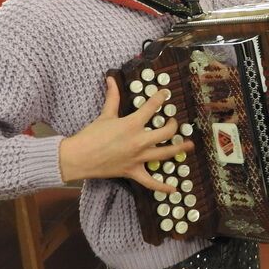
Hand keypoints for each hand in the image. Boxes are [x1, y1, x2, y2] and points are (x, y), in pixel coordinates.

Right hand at [58, 77, 191, 189]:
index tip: (166, 94)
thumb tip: (111, 78)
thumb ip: (112, 97)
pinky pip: (151, 182)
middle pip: (166, 132)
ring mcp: (139, 158)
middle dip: (173, 125)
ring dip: (179, 149)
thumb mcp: (105, 115)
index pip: (152, 107)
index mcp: (133, 124)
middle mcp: (140, 140)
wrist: (79, 157)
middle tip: (173, 122)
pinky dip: (163, 187)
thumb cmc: (91, 135)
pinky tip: (174, 190)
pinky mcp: (134, 172)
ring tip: (189, 145)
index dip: (161, 98)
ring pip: (165, 153)